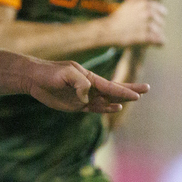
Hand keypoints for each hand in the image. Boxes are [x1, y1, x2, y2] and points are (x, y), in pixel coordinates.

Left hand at [27, 60, 147, 114]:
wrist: (34, 79)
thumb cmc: (50, 73)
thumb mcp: (66, 74)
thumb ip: (79, 83)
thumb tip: (87, 98)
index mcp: (89, 77)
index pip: (110, 86)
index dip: (124, 91)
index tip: (138, 94)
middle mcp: (90, 86)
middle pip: (114, 90)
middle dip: (130, 90)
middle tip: (146, 89)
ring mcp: (84, 96)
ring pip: (106, 100)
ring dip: (119, 100)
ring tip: (134, 99)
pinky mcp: (76, 105)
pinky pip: (94, 108)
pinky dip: (105, 108)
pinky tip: (115, 108)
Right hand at [103, 0, 165, 48]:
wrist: (108, 31)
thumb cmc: (119, 17)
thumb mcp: (130, 1)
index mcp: (145, 4)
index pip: (162, 11)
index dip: (157, 17)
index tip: (150, 21)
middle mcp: (147, 14)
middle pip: (161, 22)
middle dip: (156, 27)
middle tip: (145, 30)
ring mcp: (146, 25)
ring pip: (160, 32)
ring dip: (156, 35)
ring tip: (148, 37)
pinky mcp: (145, 37)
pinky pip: (159, 40)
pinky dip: (159, 43)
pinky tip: (156, 44)